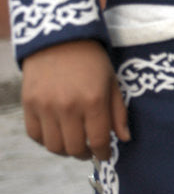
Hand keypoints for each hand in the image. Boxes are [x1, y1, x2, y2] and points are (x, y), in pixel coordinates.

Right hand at [21, 39, 129, 160]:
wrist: (60, 38)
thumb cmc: (92, 61)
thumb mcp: (112, 83)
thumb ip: (118, 113)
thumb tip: (124, 139)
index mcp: (94, 101)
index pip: (98, 141)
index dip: (103, 153)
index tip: (105, 155)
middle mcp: (68, 107)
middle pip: (74, 148)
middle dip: (85, 154)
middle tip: (89, 151)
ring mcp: (46, 106)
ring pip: (54, 146)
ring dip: (65, 151)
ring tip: (73, 145)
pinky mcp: (29, 103)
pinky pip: (34, 134)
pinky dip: (45, 140)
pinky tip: (56, 135)